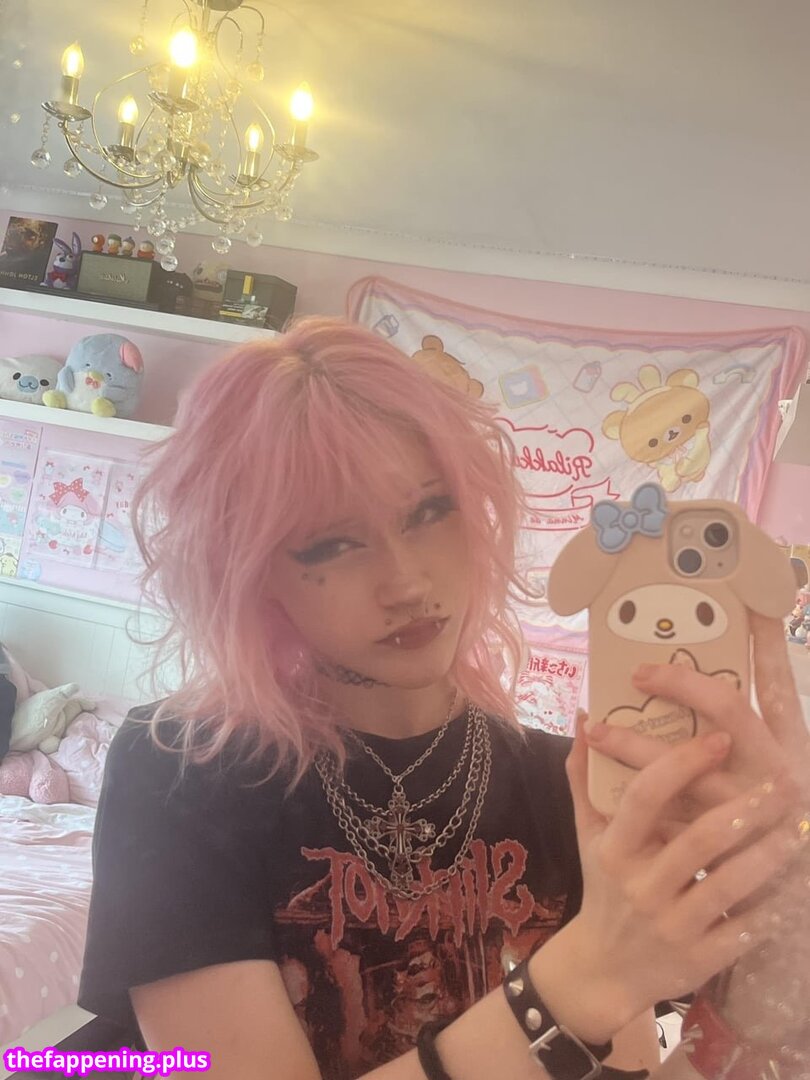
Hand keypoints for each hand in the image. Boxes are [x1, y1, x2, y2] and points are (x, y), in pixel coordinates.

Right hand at [559, 717, 800, 1033]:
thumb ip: (584, 776)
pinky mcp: (698, 958)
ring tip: (800, 826)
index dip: (681, 764)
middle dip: (745, 807)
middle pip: (698, 839)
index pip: (645, 797)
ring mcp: (671, 925)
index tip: (719, 738)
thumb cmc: (603, 886)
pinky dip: (774, 908)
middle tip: (784, 780)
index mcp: (614, 849)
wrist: (604, 969)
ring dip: (770, 854)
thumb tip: (586, 717)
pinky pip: (745, 930)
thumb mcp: (587, 834)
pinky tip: (799, 885)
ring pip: (728, 883)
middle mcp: (640, 886)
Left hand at [583, 613, 808, 829]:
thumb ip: (740, 730)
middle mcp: (778, 771)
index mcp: (792, 747)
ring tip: (596, 731)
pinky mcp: (720, 848)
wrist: (789, 915)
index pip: (778, 684)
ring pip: (682, 763)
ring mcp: (749, 809)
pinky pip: (664, 814)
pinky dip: (631, 797)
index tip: (748, 602)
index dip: (766, 642)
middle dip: (681, 680)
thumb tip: (698, 675)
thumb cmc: (771, 826)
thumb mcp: (771, 774)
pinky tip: (603, 784)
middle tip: (639, 669)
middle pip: (728, 706)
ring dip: (632, 744)